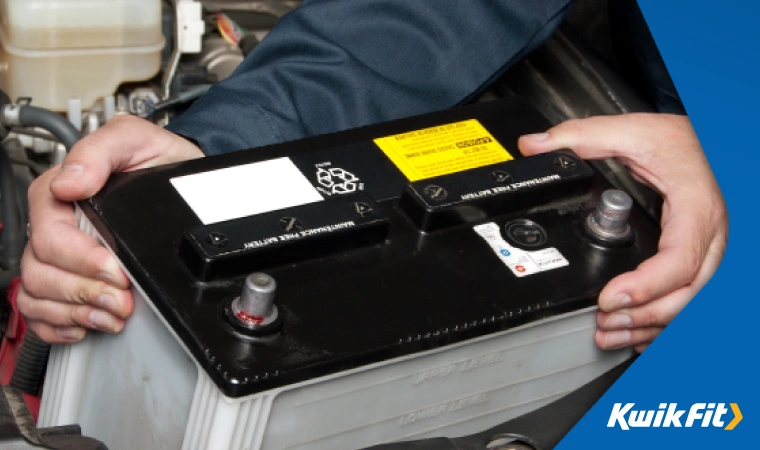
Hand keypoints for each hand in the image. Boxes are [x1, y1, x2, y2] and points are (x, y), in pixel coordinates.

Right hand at [19, 115, 203, 343]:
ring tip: (113, 313)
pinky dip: (60, 324)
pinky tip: (87, 322)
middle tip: (121, 299)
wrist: (182, 179)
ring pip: (37, 294)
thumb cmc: (158, 160)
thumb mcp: (136, 139)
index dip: (81, 259)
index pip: (49, 235)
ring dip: (76, 311)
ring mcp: (60, 255)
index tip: (115, 270)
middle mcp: (56, 225)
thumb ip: (101, 151)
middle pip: (41, 271)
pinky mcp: (70, 277)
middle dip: (84, 291)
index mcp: (60, 193)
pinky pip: (40, 311)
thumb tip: (71, 182)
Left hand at [518, 113, 726, 352]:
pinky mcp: (700, 261)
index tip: (610, 298)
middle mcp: (709, 238)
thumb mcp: (632, 131)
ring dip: (650, 326)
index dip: (646, 286)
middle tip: (603, 324)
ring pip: (689, 304)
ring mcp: (709, 253)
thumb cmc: (681, 141)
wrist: (708, 142)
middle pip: (687, 293)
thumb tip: (534, 146)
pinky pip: (689, 302)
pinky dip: (663, 323)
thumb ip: (582, 136)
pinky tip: (638, 336)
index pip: (680, 261)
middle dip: (643, 317)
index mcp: (697, 210)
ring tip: (610, 334)